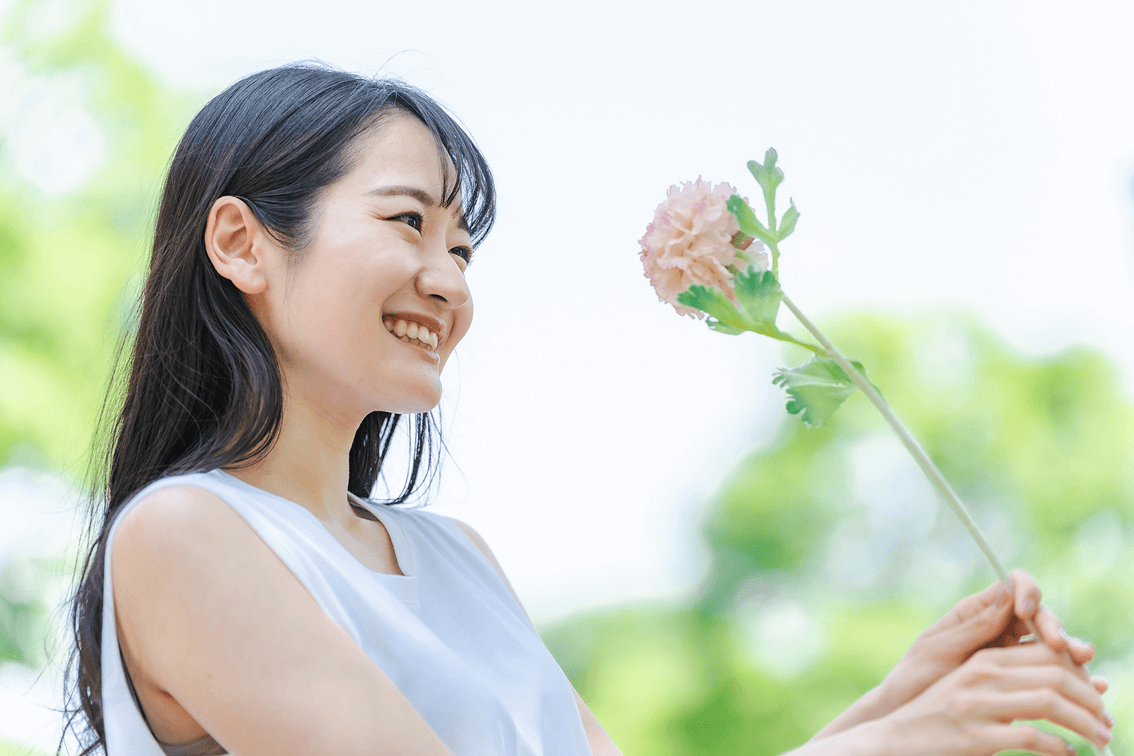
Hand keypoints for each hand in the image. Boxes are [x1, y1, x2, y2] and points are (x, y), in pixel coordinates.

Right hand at [874, 640, 1112, 755]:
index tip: (1098, 696)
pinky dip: (1058, 747)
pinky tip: (1068, 755)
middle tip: (1106, 722)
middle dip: (1091, 699)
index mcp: (983, 659)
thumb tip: (1061, 686)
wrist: (894, 740)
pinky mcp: (975, 736)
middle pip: (1054, 674)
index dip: (1081, 673)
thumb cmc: (937, 718)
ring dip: (1084, 723)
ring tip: (1100, 739)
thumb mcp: (969, 689)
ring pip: (1050, 702)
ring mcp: (977, 705)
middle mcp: (981, 675)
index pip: (1046, 653)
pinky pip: (1031, 737)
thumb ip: (1006, 680)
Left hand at [878, 570, 1105, 715]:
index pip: (1014, 586)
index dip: (1027, 592)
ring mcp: (1014, 651)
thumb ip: (975, 624)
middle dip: (1057, 629)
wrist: (910, 708)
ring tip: (1085, 664)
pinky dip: (1074, 678)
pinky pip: (1052, 672)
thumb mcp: (941, 647)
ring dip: (1072, 653)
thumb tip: (1007, 593)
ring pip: (1051, 645)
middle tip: (1066, 648)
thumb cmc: (919, 675)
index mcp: (978, 610)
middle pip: (1040, 617)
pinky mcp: (1022, 676)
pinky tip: (1094, 685)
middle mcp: (1000, 626)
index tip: (1026, 611)